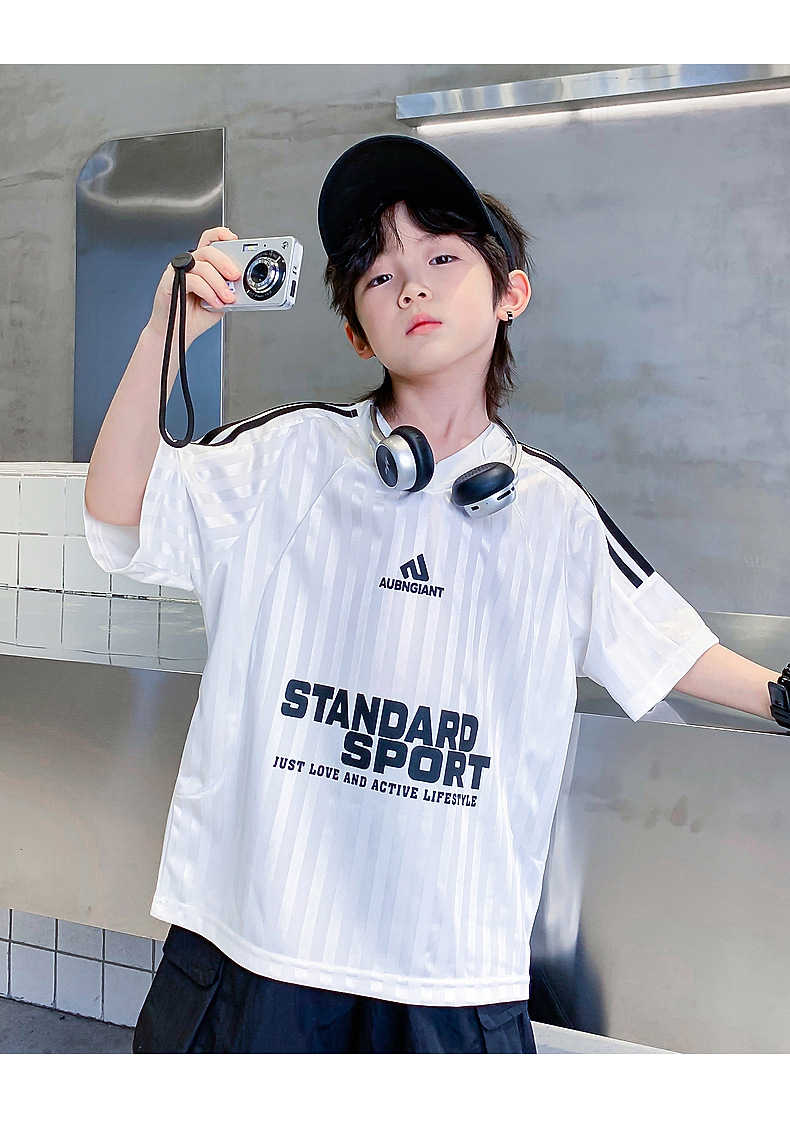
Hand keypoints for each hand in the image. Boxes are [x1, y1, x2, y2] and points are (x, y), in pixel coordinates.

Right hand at [147, 226, 240, 343]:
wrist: (178, 333)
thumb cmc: (195, 315)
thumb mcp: (220, 300)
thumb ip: (228, 289)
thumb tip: (242, 284)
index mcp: (201, 264)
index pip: (209, 240)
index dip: (221, 235)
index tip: (235, 240)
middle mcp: (189, 264)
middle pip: (209, 250)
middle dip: (226, 262)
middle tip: (235, 276)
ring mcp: (178, 271)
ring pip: (203, 266)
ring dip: (219, 283)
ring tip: (226, 298)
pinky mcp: (170, 282)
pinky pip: (193, 280)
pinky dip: (208, 291)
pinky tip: (214, 302)